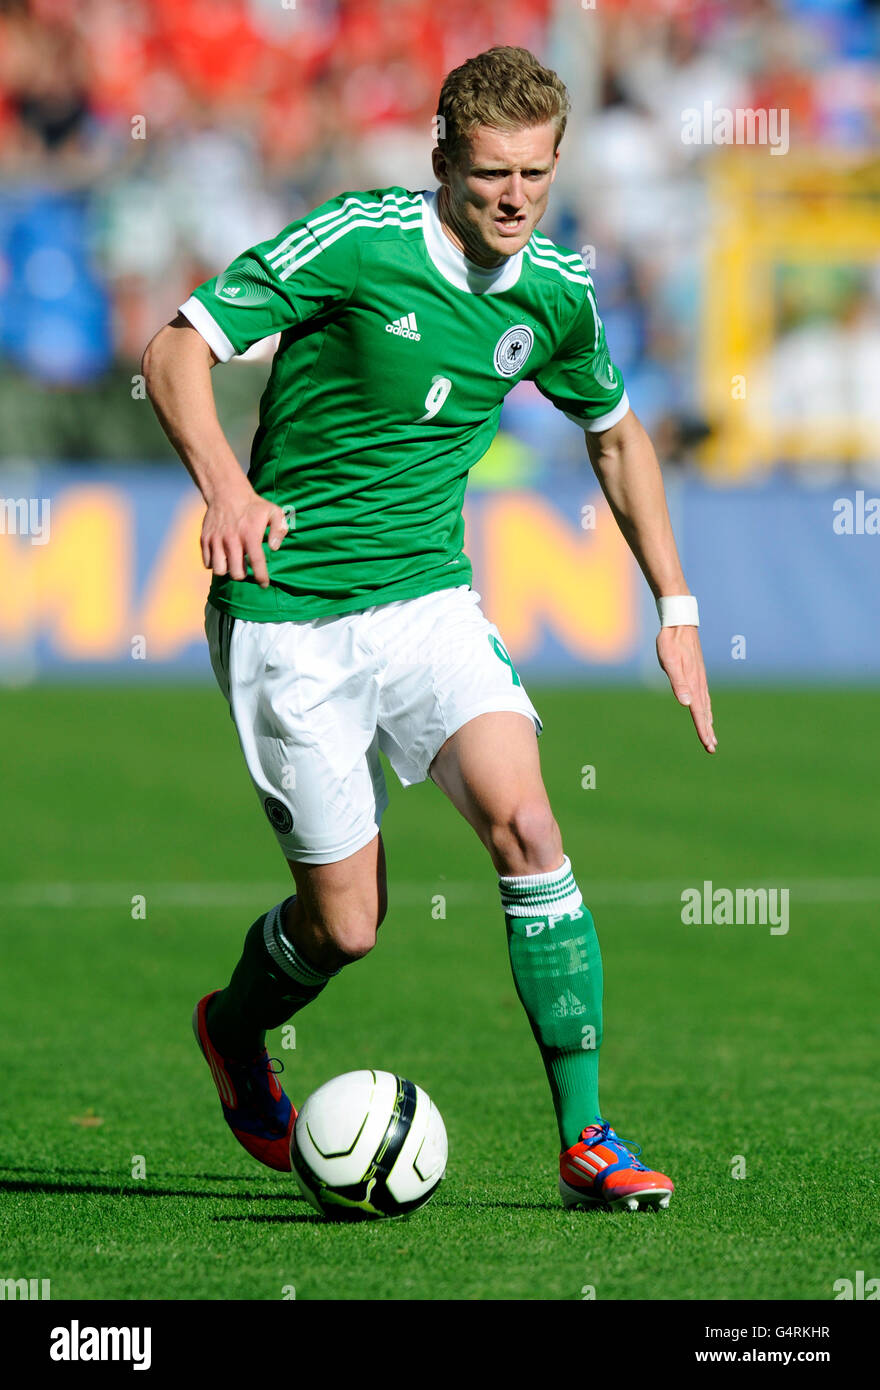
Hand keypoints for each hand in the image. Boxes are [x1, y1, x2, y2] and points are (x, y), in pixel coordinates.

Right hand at [200, 483, 288, 589]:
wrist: (226, 492)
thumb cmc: (254, 506)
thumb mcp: (274, 511)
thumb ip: (280, 529)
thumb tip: (274, 548)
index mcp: (250, 535)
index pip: (256, 563)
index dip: (261, 577)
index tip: (264, 584)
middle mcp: (231, 540)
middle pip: (236, 573)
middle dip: (243, 575)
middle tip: (245, 568)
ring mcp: (216, 540)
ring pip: (219, 571)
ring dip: (227, 570)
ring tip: (232, 563)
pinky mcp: (205, 540)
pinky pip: (207, 563)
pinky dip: (214, 563)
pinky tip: (222, 556)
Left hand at [656, 625, 716, 752]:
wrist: (679, 624)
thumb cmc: (670, 643)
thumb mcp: (670, 661)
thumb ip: (677, 682)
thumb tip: (686, 703)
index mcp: (693, 684)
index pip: (698, 712)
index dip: (703, 729)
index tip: (708, 745)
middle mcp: (699, 684)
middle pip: (704, 712)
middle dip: (707, 731)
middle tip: (711, 748)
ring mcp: (699, 679)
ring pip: (705, 706)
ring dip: (707, 722)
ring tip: (711, 736)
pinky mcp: (697, 674)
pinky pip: (704, 697)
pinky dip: (706, 709)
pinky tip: (705, 712)